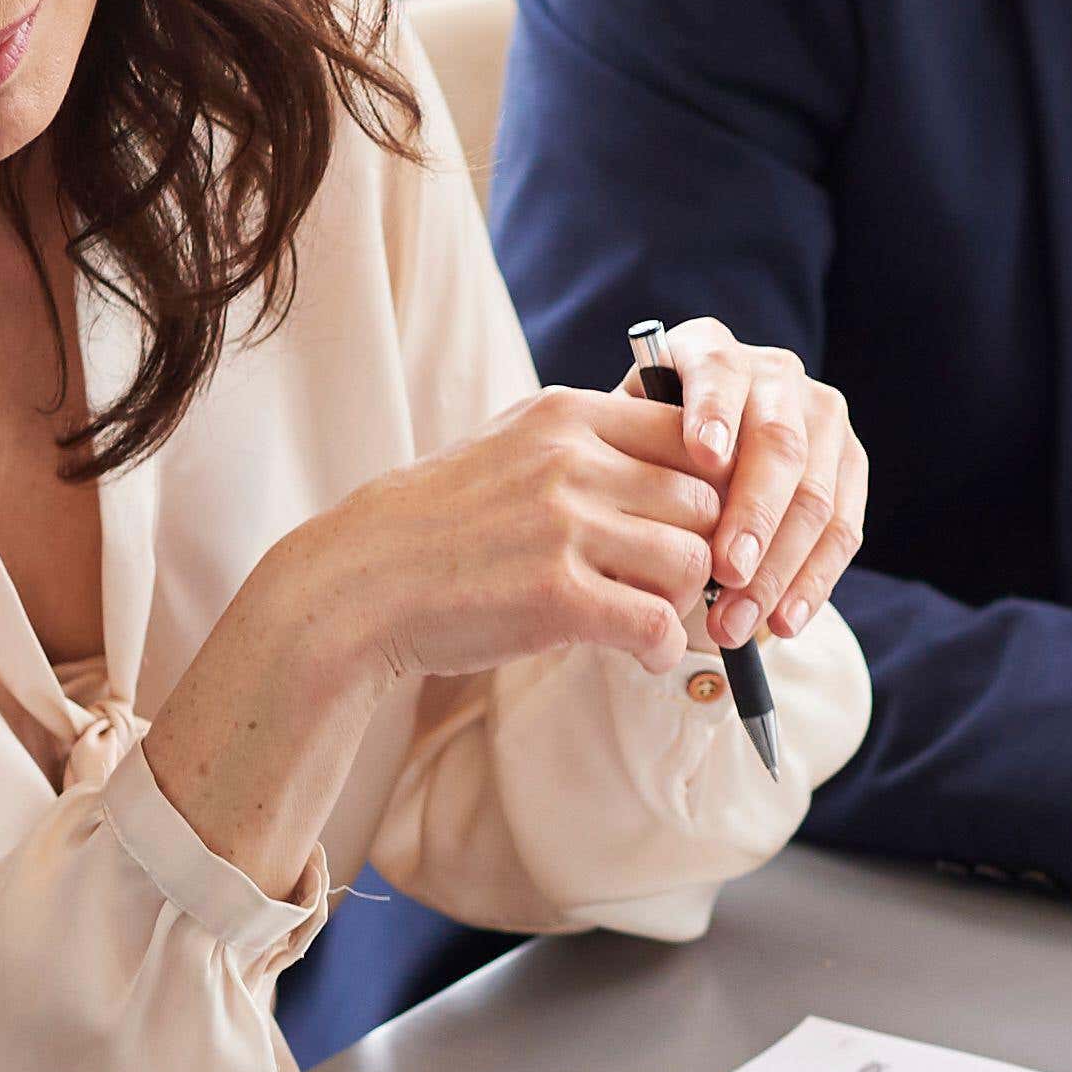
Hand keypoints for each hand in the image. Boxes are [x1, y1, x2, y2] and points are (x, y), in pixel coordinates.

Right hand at [308, 389, 740, 688]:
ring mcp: (564, 528)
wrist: (361, 581)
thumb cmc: (440, 522)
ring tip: (653, 619)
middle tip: (674, 584)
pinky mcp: (558, 598)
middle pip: (704, 502)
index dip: (710, 485)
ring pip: (692, 562)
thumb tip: (680, 468)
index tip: (693, 524)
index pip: (691, 433)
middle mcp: (571, 461)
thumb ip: (587, 446)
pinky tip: (641, 656)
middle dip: (702, 549)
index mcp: (565, 415)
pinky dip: (663, 649)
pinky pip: (656, 625)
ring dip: (684, 602)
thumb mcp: (511, 447)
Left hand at [628, 325, 870, 644]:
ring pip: (815, 496)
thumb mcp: (621, 450)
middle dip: (753, 516)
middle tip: (724, 572)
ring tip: (736, 622)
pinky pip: (843, 531)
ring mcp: (820, 417)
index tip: (704, 456)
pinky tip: (781, 622)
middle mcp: (773, 373)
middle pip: (779, 443)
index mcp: (709, 351)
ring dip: (777, 568)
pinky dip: (811, 584)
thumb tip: (639, 515)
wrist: (684, 469)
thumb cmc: (638, 462)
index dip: (713, 411)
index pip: (718, 372)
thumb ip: (630, 464)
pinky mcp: (850, 465)